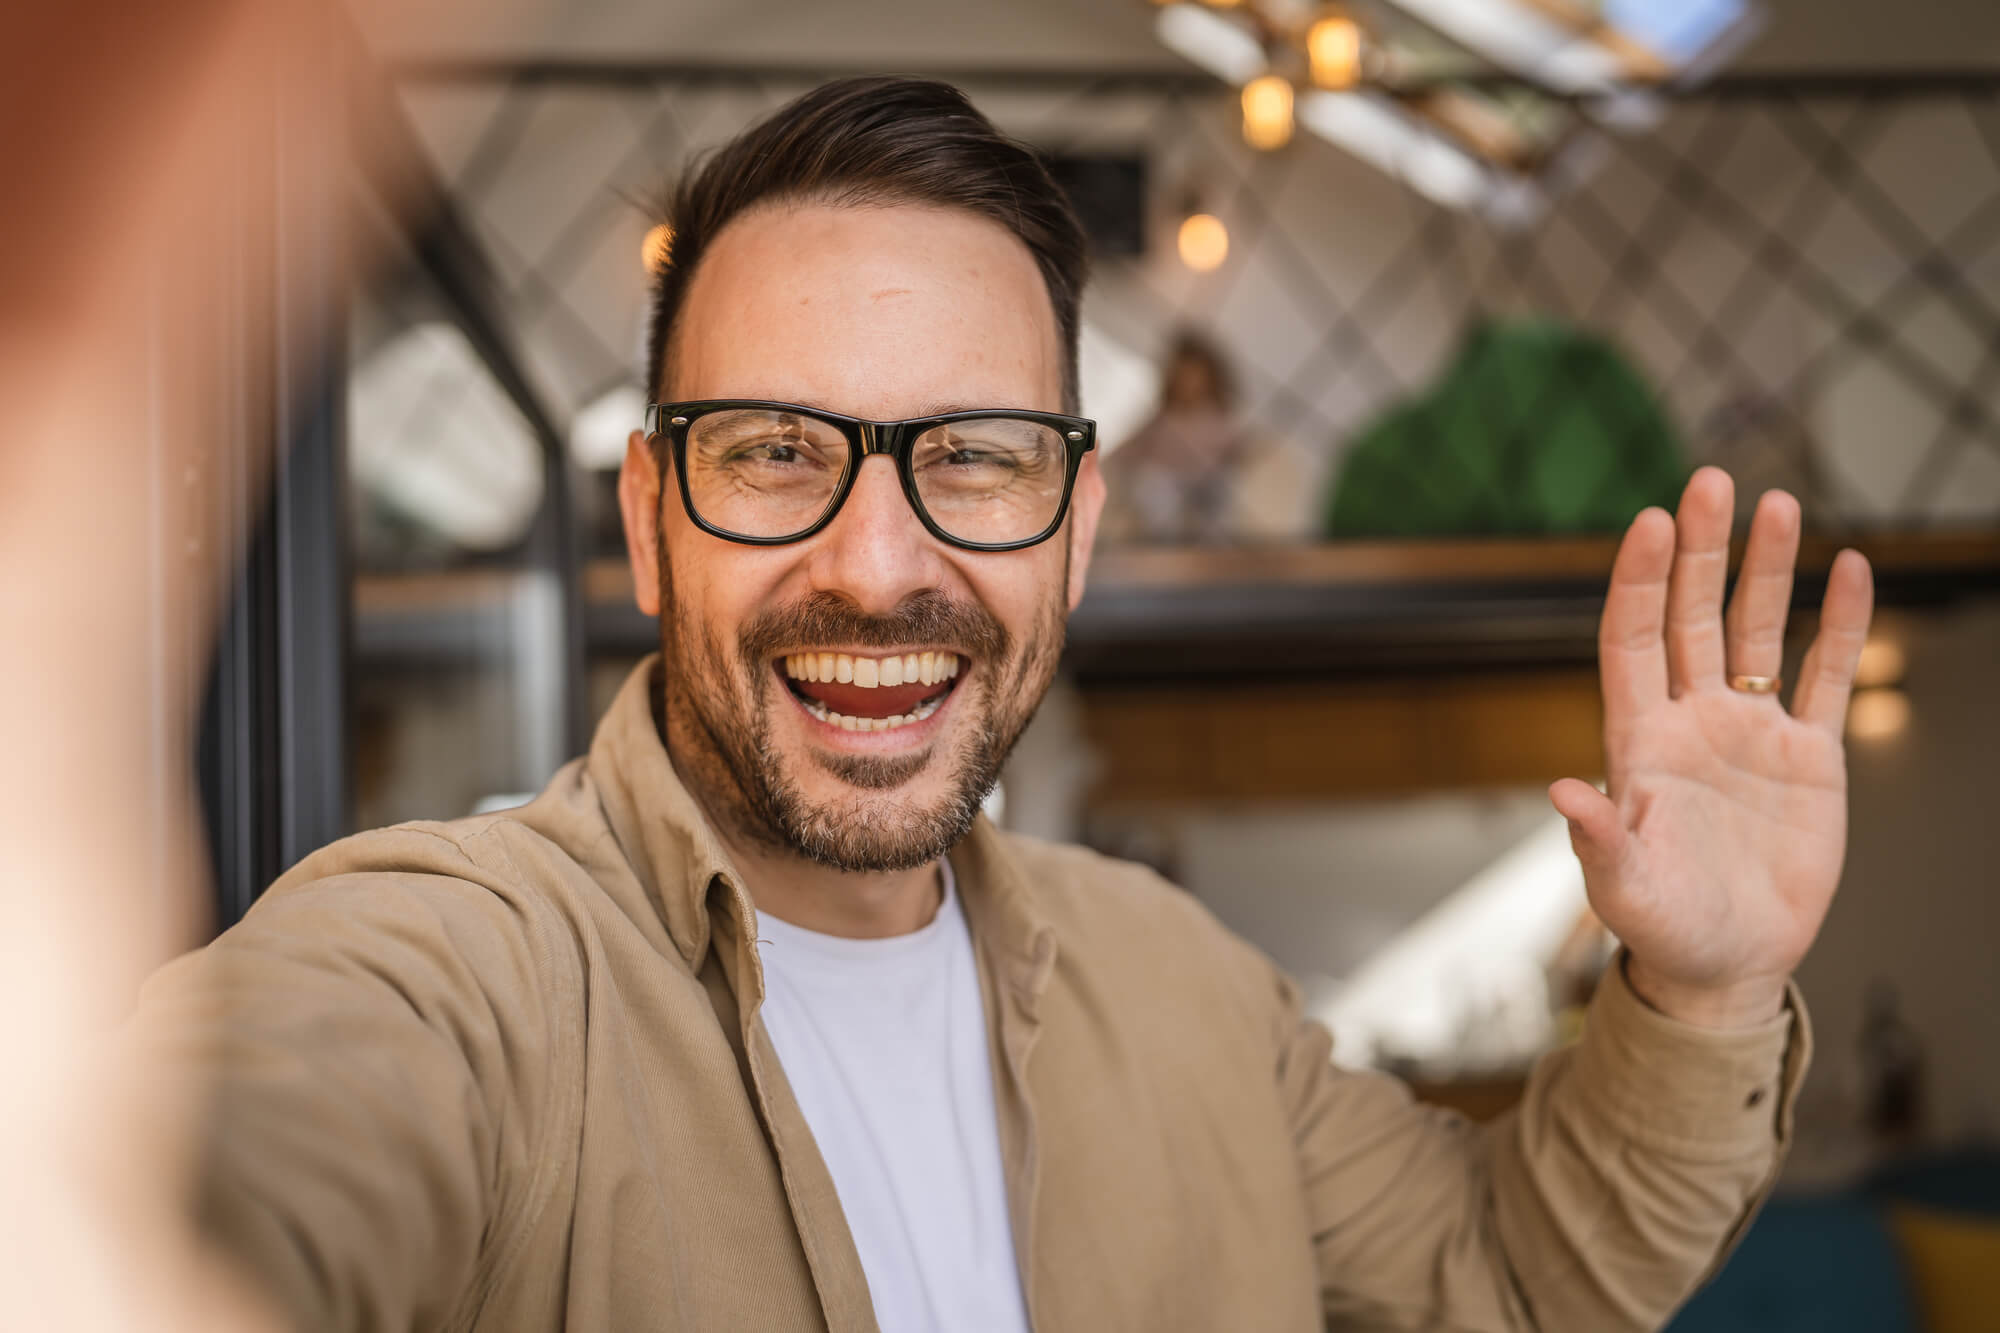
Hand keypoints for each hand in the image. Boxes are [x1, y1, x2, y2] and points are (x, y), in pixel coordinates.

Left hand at [1550, 468, 1874, 1028]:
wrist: (1725, 965)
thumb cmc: (1660, 926)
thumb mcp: (1621, 887)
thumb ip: (1598, 837)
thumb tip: (1562, 791)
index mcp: (1637, 739)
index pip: (1631, 640)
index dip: (1638, 582)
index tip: (1649, 522)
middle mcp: (1691, 719)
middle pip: (1692, 615)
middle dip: (1701, 550)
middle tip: (1712, 480)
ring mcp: (1749, 731)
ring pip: (1758, 632)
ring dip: (1767, 570)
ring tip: (1779, 505)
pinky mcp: (1806, 758)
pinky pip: (1825, 678)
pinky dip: (1840, 627)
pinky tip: (1850, 571)